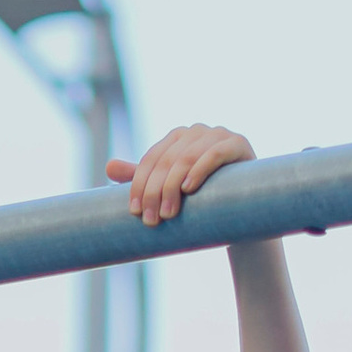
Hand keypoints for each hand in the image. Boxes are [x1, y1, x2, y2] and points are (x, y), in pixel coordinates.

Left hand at [106, 124, 251, 224]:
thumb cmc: (204, 199)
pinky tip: (189, 189)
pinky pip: (215, 153)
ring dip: (173, 186)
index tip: (134, 212)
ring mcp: (218, 134)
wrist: (244, 211)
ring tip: (168, 213)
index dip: (139, 184)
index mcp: (177, 139)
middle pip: (166, 159)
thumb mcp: (170, 189)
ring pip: (186, 157)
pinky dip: (199, 170)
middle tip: (151, 220)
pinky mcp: (238, 144)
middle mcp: (196, 132)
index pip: (151, 158)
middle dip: (155, 191)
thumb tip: (108, 167)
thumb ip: (143, 177)